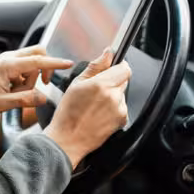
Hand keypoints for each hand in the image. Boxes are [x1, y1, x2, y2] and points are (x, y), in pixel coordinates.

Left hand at [0, 45, 72, 122]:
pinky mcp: (6, 66)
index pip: (38, 62)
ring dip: (31, 78)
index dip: (54, 63)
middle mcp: (8, 59)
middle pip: (37, 54)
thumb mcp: (3, 104)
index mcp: (8, 65)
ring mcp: (7, 61)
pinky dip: (24, 79)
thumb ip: (25, 100)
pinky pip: (24, 68)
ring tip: (17, 93)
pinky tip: (13, 90)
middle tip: (42, 84)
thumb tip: (43, 98)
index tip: (67, 63)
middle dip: (44, 69)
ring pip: (31, 63)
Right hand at [43, 49, 129, 168]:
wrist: (68, 140)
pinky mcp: (122, 120)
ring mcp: (120, 109)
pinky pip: (121, 107)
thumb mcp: (76, 84)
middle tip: (96, 90)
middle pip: (123, 80)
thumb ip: (95, 66)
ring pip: (122, 94)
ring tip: (95, 105)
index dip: (119, 66)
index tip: (112, 68)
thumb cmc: (68, 114)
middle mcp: (114, 96)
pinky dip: (114, 108)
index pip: (125, 68)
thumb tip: (108, 53)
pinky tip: (99, 113)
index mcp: (102, 85)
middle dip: (113, 81)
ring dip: (113, 95)